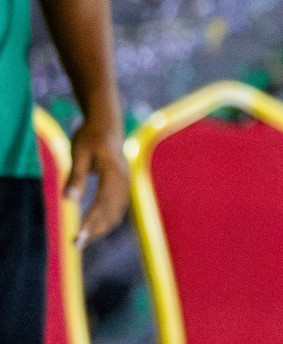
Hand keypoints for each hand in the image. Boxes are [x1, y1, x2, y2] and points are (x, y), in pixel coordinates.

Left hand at [67, 116, 128, 246]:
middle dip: (95, 230)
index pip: (103, 202)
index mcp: (114, 171)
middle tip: (76, 245)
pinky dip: (107, 220)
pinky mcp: (123, 184)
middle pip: (112, 211)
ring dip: (101, 228)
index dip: (91, 222)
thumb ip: (75, 176)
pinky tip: (94, 228)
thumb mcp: (78, 152)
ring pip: (117, 211)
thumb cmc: (90, 137)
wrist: (107, 124)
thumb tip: (69, 201)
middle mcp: (124, 179)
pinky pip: (118, 207)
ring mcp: (126, 182)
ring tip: (83, 240)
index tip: (78, 237)